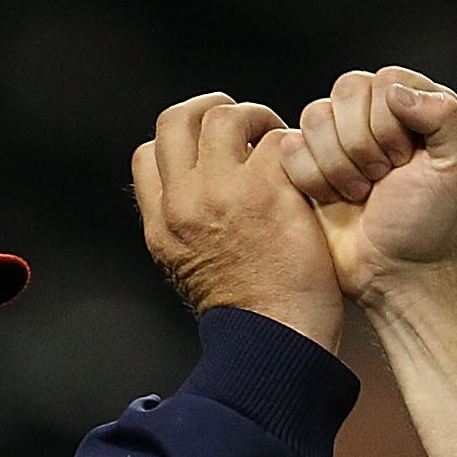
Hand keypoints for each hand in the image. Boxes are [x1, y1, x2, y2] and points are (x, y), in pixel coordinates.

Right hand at [133, 93, 342, 351]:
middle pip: (177, 119)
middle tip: (246, 125)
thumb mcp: (191, 274)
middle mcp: (184, 203)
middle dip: (211, 109)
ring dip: (255, 118)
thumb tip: (193, 201)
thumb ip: (186, 231)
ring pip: (224, 116)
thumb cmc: (251, 321)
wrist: (278, 346)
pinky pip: (278, 140)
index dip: (179, 143)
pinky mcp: (268, 191)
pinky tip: (308, 168)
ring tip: (278, 140)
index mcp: (162, 227)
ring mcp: (223, 193)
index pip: (147, 155)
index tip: (210, 152)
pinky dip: (295, 147)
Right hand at [279, 67, 456, 303]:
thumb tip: (395, 91)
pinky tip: (333, 200)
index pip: (384, 81)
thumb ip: (444, 116)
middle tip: (381, 179)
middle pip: (346, 90)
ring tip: (360, 193)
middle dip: (363, 145)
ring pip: (314, 116)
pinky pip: (288, 146)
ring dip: (338, 164)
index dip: (388, 123)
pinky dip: (312, 179)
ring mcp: (336, 138)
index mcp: (412, 104)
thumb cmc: (432, 225)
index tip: (405, 162)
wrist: (397, 273)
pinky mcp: (306, 164)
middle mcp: (372, 114)